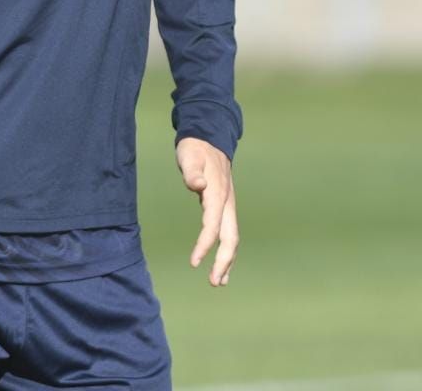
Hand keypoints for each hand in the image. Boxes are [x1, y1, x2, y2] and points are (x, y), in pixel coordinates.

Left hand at [177, 137, 237, 286]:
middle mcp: (227, 202)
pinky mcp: (225, 206)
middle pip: (231, 236)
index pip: (213, 223)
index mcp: (217, 192)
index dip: (205, 243)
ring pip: (232, 237)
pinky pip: (228, 232)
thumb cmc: (195, 148)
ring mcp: (228, 204)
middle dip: (224, 261)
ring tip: (219, 281)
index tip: (194, 262)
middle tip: (214, 282)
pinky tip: (221, 265)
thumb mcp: (189, 155)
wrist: (209, 138)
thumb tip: (198, 184)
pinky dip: (226, 250)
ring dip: (227, 260)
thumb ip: (192, 171)